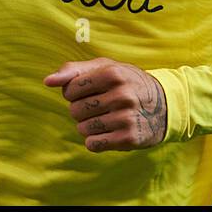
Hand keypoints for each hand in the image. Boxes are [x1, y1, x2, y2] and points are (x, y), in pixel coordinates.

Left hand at [43, 57, 167, 151]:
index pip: (70, 89)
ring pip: (83, 129)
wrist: (164, 105)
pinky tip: (109, 132)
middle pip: (75, 110)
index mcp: (113, 73)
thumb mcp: (105, 67)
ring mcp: (126, 118)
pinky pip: (93, 144)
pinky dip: (95, 140)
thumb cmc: (127, 82)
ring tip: (106, 118)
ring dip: (89, 126)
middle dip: (81, 110)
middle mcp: (121, 95)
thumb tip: (47, 81)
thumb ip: (74, 71)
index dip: (74, 92)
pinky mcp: (129, 139)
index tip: (90, 91)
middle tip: (100, 105)